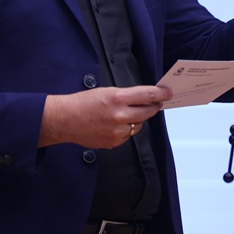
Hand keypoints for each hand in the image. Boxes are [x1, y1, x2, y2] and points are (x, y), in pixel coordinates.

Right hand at [40, 85, 172, 148]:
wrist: (66, 120)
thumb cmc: (83, 103)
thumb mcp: (106, 91)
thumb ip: (127, 96)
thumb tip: (145, 98)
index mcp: (118, 98)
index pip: (148, 94)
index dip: (161, 93)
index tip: (168, 93)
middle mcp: (120, 115)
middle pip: (149, 111)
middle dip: (153, 106)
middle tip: (155, 102)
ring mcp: (118, 131)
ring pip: (139, 124)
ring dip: (138, 118)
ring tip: (126, 113)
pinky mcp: (115, 142)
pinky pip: (128, 135)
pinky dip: (126, 129)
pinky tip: (115, 124)